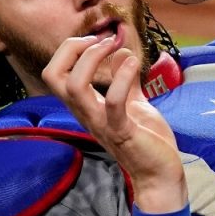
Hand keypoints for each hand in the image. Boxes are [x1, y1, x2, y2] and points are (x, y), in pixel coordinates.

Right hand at [43, 36, 187, 212]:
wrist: (161, 174)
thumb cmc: (147, 141)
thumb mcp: (134, 102)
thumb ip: (125, 79)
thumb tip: (121, 50)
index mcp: (86, 106)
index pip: (55, 72)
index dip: (70, 49)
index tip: (98, 40)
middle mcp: (86, 113)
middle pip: (53, 75)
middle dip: (72, 48)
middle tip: (101, 41)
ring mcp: (101, 123)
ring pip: (74, 87)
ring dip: (92, 58)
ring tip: (114, 46)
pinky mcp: (121, 131)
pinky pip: (112, 102)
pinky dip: (121, 77)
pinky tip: (134, 63)